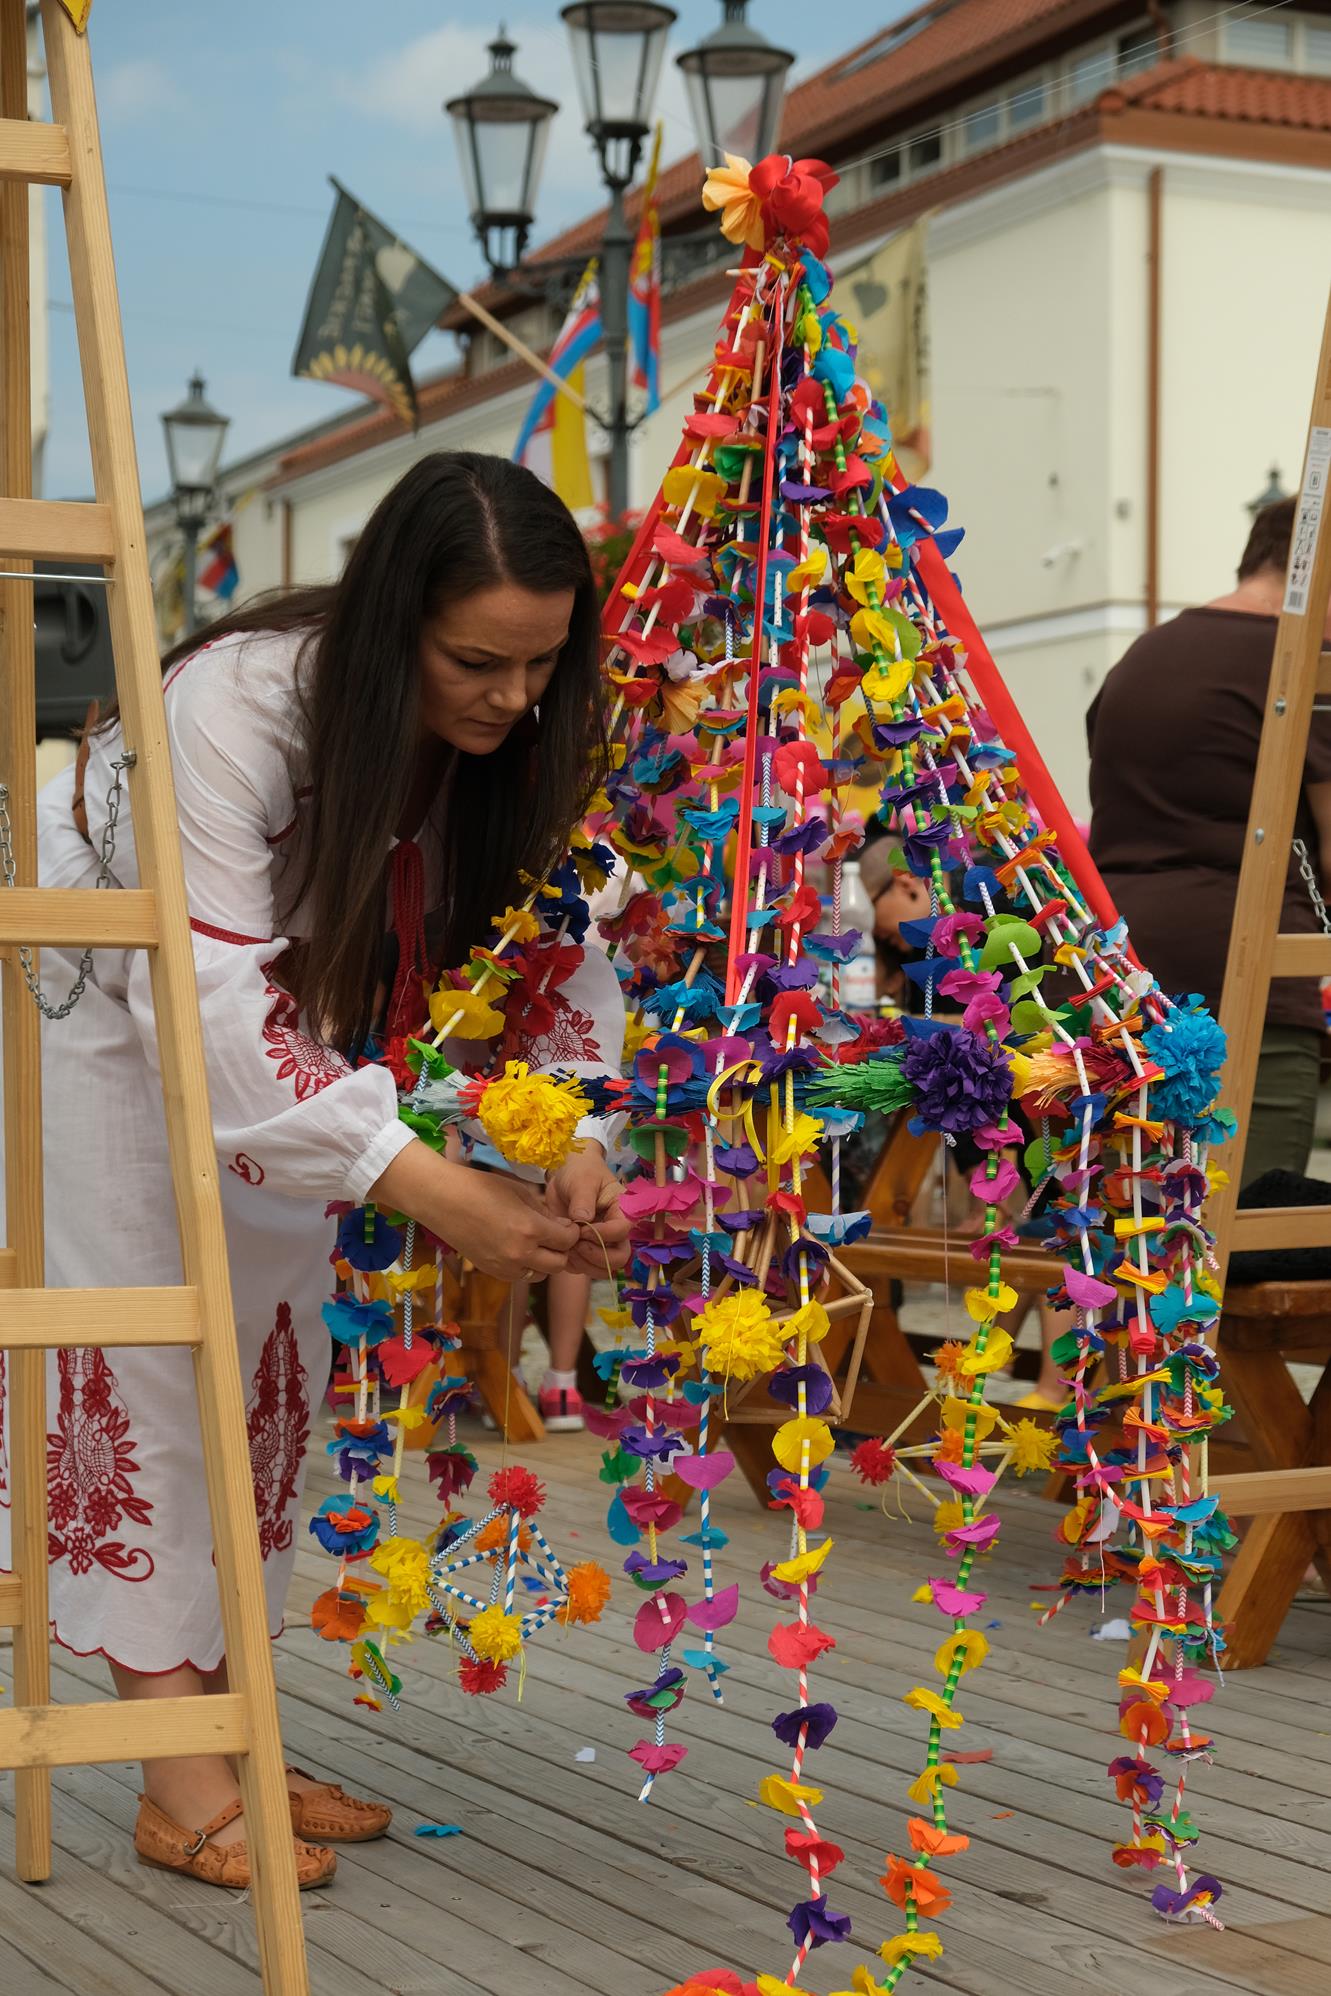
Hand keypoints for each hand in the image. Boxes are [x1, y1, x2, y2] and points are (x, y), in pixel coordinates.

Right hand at [368, 1141, 578, 1282]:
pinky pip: (520, 1276)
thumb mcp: (520, 1193)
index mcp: (530, 1230)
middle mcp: (520, 1254)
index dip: (572, 1232)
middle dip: (563, 1250)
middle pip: (559, 1264)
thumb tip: (564, 1227)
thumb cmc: (482, 1188)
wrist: (443, 1200)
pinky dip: (526, 1267)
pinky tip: (520, 1250)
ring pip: (541, 1275)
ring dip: (545, 1262)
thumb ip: (545, 1213)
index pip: (567, 1241)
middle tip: (557, 1236)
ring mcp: (505, 1267)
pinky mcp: (492, 1272)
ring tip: (538, 1244)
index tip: (569, 1225)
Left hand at [546, 1142, 629, 1277]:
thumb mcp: (582, 1180)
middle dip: (596, 1256)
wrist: (566, 1174)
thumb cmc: (580, 1171)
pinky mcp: (585, 1250)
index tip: (582, 1228)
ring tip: (566, 1246)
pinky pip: (583, 1268)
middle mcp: (615, 1231)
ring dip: (583, 1263)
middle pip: (619, 1258)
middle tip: (576, 1243)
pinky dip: (572, 1264)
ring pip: (602, 1268)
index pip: (622, 1231)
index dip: (602, 1234)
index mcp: (622, 1211)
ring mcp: (601, 1243)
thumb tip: (582, 1220)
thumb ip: (583, 1199)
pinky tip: (561, 1248)